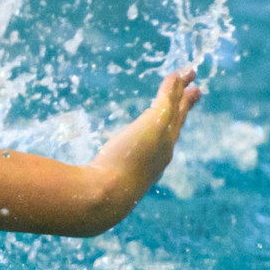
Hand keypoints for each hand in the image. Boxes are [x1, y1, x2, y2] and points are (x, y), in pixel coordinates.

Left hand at [84, 69, 202, 229]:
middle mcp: (164, 150)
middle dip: (186, 105)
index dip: (173, 127)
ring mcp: (162, 136)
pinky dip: (172, 85)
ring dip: (180, 89)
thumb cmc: (101, 195)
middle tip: (195, 91)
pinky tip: (175, 74)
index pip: (166, 141)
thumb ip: (95, 179)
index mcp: (154, 164)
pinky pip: (167, 98)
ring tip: (188, 74)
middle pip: (178, 121)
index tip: (178, 117)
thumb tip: (74, 185)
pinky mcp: (156, 122)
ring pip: (174, 107)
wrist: (108, 195)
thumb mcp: (101, 185)